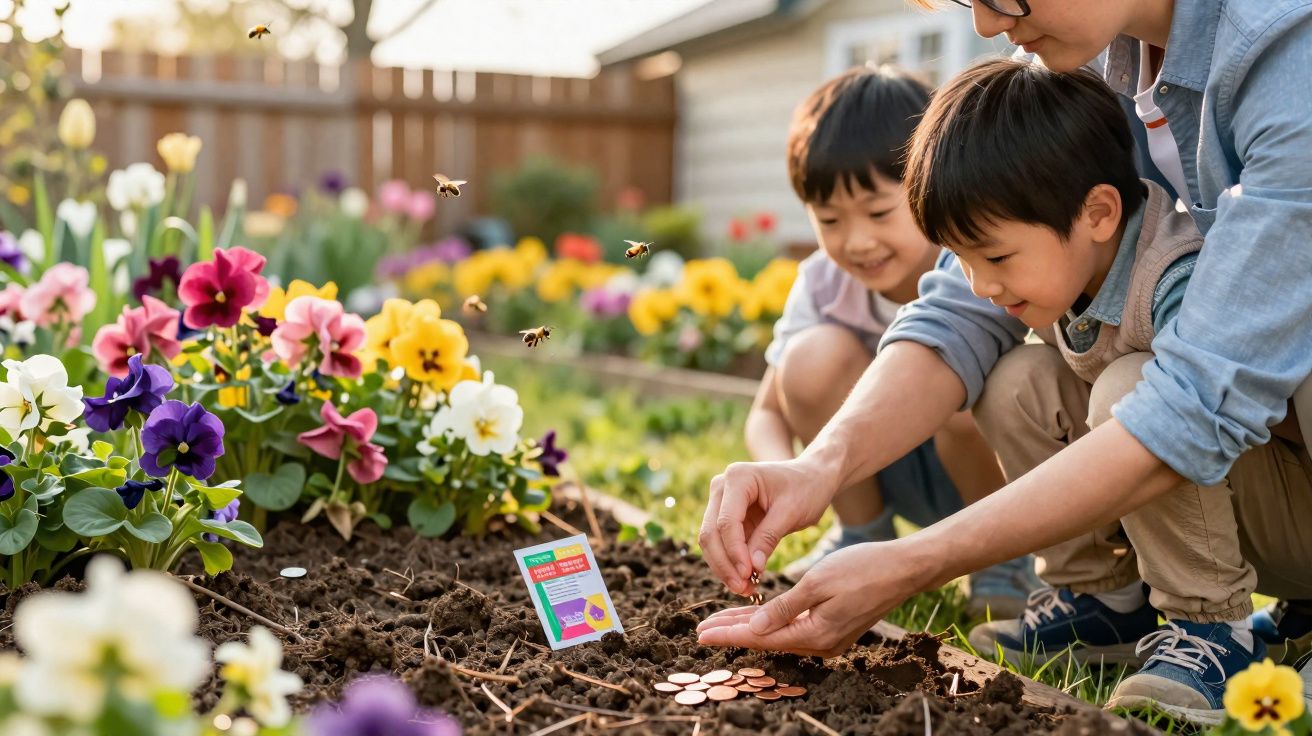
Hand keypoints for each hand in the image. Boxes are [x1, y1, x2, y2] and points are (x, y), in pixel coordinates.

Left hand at [695, 540, 926, 656]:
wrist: (903, 568)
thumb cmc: (861, 568)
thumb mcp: (817, 582)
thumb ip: (784, 607)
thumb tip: (754, 627)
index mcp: (814, 634)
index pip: (760, 637)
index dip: (729, 633)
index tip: (702, 633)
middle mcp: (820, 643)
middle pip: (766, 639)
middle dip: (733, 632)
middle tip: (701, 629)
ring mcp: (828, 638)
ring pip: (778, 633)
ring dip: (749, 625)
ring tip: (720, 621)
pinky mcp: (833, 628)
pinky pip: (792, 628)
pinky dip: (771, 620)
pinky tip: (755, 615)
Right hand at [698, 459, 835, 594]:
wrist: (811, 478)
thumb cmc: (806, 489)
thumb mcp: (791, 512)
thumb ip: (768, 538)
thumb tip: (751, 569)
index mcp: (738, 477)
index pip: (726, 522)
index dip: (734, 552)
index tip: (748, 576)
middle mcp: (722, 487)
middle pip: (710, 532)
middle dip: (724, 564)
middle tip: (742, 589)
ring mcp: (721, 501)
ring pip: (711, 541)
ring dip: (724, 567)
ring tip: (745, 589)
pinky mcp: (727, 516)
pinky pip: (721, 544)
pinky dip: (730, 563)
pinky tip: (745, 581)